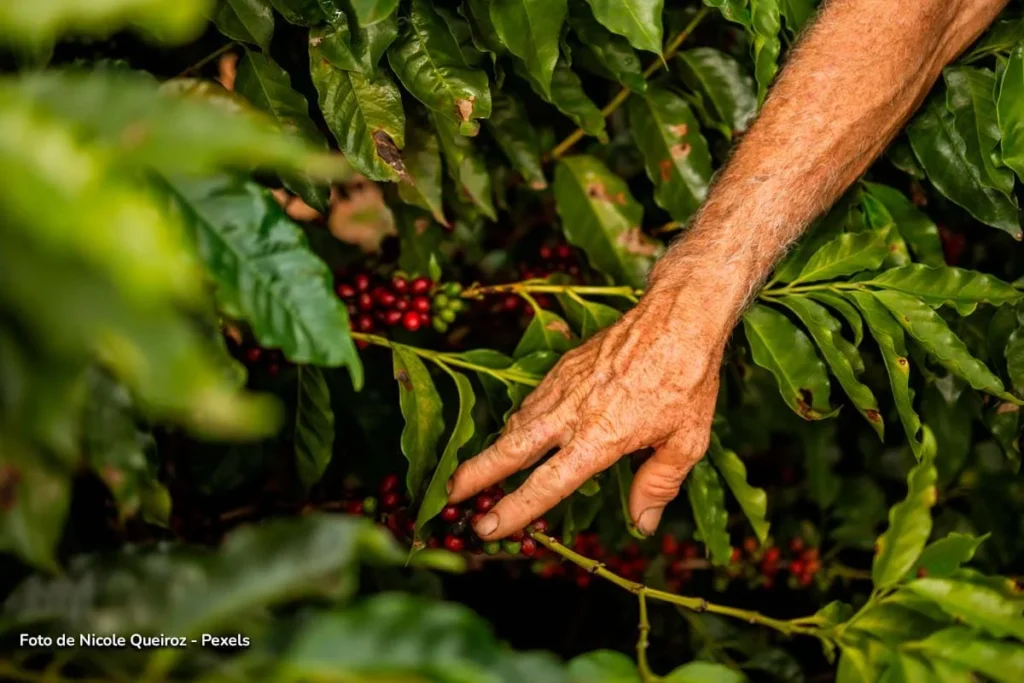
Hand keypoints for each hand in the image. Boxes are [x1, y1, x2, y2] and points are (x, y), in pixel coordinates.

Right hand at [447, 286, 730, 539]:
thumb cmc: (688, 379)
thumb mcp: (686, 440)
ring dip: (494, 450)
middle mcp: (571, 412)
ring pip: (517, 423)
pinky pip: (532, 401)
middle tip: (447, 497)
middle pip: (509, 449)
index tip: (488, 528)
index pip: (547, 484)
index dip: (515, 510)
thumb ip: (658, 484)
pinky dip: (519, 422)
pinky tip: (518, 434)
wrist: (677, 315)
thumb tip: (642, 525)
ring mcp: (562, 386)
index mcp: (600, 437)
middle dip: (474, 475)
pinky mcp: (563, 366)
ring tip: (474, 474)